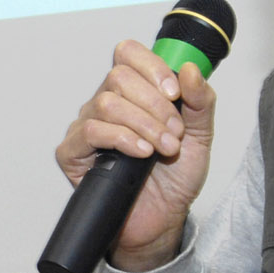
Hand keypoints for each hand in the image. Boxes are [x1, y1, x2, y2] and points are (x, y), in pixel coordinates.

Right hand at [53, 41, 216, 270]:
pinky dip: (122, 138)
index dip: (152, 67)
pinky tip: (141, 154)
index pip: (128, 54)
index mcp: (134, 92)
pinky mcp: (73, 152)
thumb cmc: (175, 178)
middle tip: (174, 133)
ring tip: (163, 149)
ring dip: (143, 125)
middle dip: (155, 105)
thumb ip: (200, 101)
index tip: (175, 94)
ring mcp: (87, 126)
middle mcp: (107, 104)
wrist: (162, 219)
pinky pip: (90, 131)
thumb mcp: (200, 136)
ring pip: (107, 103)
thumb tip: (190, 69)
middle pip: (119, 76)